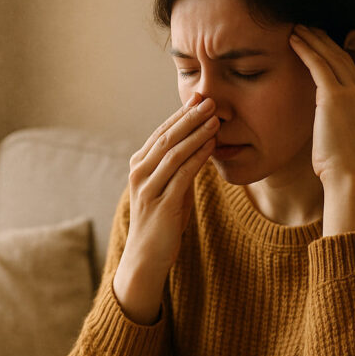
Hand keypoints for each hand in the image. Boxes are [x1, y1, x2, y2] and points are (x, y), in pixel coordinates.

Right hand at [113, 93, 218, 322]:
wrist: (146, 258)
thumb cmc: (160, 222)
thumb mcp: (169, 189)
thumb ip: (178, 167)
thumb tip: (199, 143)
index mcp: (139, 166)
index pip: (161, 133)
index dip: (181, 114)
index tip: (200, 97)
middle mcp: (139, 173)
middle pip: (167, 137)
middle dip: (190, 117)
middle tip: (210, 99)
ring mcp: (148, 189)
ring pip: (174, 152)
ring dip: (196, 133)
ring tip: (215, 117)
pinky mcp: (162, 205)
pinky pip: (182, 175)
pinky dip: (198, 157)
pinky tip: (212, 145)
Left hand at [288, 24, 354, 185]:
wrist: (347, 175)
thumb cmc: (339, 165)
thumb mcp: (340, 136)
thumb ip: (334, 120)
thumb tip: (321, 120)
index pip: (349, 67)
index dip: (333, 51)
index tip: (318, 41)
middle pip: (341, 56)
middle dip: (323, 39)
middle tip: (305, 26)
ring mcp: (351, 93)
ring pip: (330, 56)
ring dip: (312, 39)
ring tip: (296, 28)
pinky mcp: (334, 97)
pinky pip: (318, 66)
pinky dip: (306, 50)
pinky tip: (293, 41)